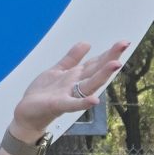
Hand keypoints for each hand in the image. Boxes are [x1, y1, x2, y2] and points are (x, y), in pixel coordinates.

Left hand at [11, 40, 128, 136]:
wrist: (28, 112)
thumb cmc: (44, 93)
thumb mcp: (58, 70)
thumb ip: (72, 58)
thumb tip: (87, 43)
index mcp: (76, 75)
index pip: (96, 62)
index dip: (109, 52)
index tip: (124, 42)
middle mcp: (76, 85)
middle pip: (96, 69)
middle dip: (110, 57)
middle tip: (124, 44)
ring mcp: (69, 95)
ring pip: (89, 84)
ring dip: (102, 75)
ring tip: (116, 64)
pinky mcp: (59, 105)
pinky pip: (73, 104)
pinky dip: (83, 103)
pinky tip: (94, 101)